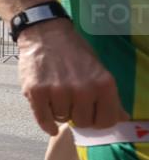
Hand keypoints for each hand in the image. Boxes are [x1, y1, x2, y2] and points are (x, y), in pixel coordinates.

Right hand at [17, 19, 128, 133]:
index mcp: (103, 84)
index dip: (98, 120)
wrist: (45, 34)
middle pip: (83, 122)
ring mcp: (58, 91)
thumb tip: (122, 118)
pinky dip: (47, 124)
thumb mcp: (99, 70)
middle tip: (72, 103)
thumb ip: (110, 96)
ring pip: (62, 118)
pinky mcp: (36, 92)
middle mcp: (82, 89)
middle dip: (77, 115)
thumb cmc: (74, 52)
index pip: (107, 121)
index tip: (91, 115)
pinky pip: (44, 119)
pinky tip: (50, 124)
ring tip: (58, 97)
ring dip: (60, 112)